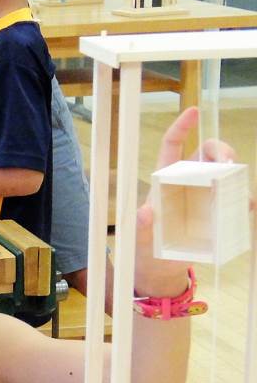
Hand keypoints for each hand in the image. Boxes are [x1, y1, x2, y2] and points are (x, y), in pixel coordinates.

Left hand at [135, 107, 237, 296]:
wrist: (159, 271)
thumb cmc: (144, 248)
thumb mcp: (138, 238)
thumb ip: (140, 226)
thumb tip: (146, 212)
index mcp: (164, 179)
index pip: (173, 145)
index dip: (182, 127)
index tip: (194, 111)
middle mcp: (187, 182)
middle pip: (208, 153)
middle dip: (221, 150)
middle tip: (227, 162)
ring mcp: (205, 196)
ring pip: (226, 172)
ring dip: (236, 173)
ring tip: (236, 186)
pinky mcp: (217, 214)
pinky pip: (235, 200)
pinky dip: (243, 199)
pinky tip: (244, 205)